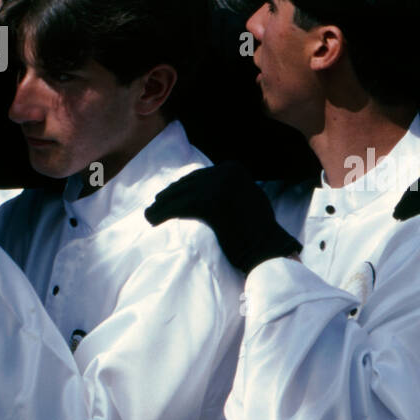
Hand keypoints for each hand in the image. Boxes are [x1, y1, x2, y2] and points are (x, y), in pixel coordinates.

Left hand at [145, 162, 300, 273]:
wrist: (268, 250)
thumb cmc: (259, 231)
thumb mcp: (248, 199)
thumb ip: (230, 189)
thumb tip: (210, 187)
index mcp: (234, 169)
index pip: (200, 176)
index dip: (183, 187)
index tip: (169, 195)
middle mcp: (226, 173)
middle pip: (189, 182)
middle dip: (171, 194)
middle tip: (156, 204)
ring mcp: (218, 186)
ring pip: (180, 194)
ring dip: (162, 204)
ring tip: (151, 213)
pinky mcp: (208, 203)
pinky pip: (177, 207)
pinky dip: (161, 213)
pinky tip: (152, 219)